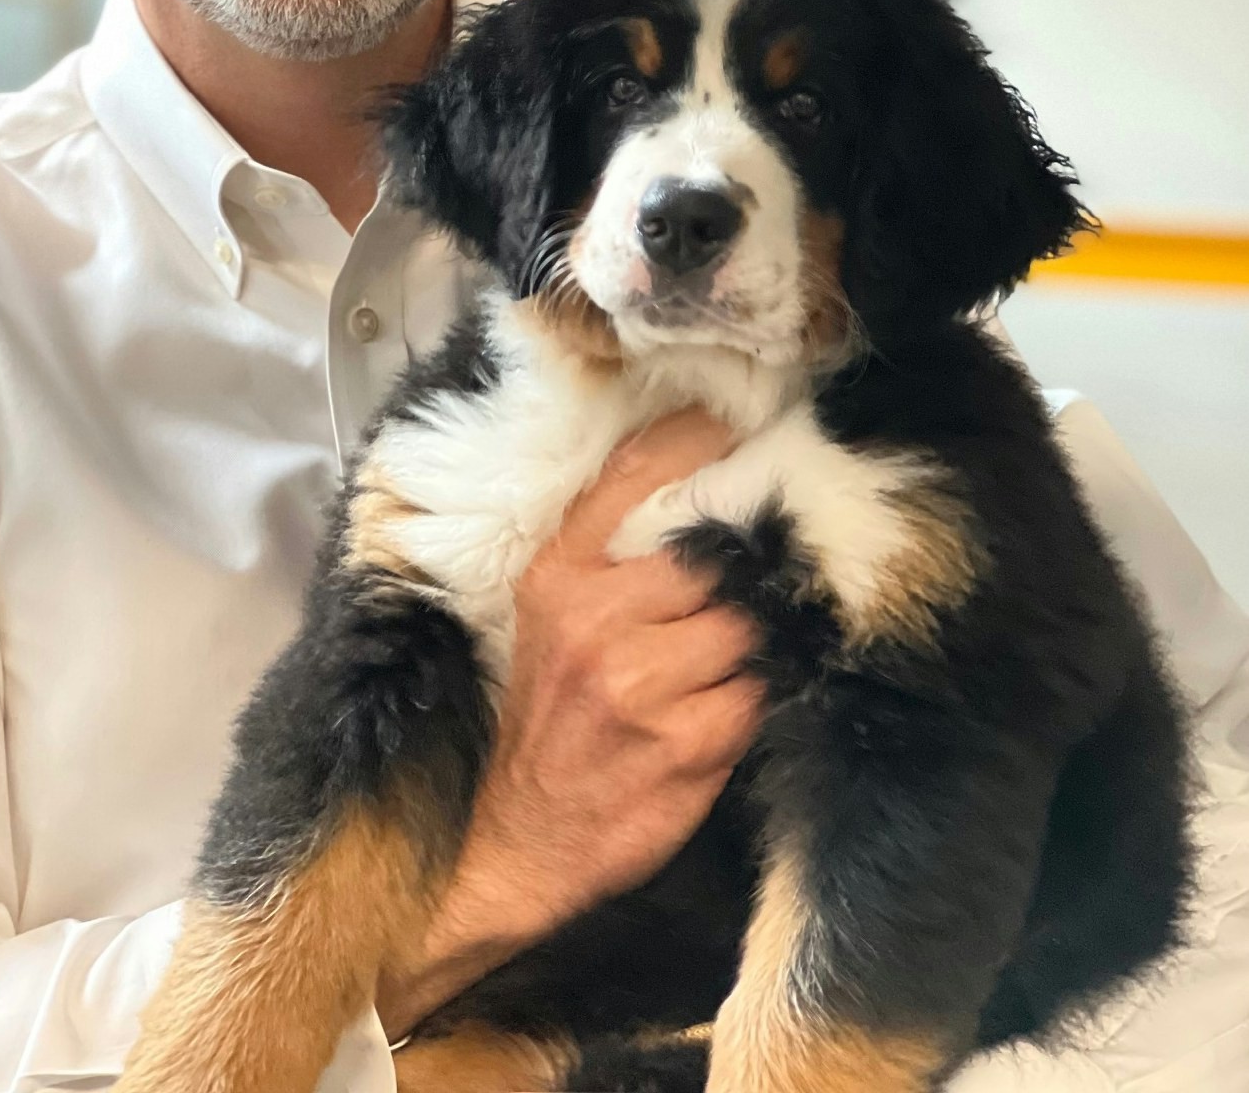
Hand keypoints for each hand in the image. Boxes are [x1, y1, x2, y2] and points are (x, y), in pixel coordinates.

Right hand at [376, 407, 764, 1037]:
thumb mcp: (548, 619)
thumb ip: (607, 562)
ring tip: (716, 667)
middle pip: (712, 561)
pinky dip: (745, 704)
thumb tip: (696, 499)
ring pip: (742, 629)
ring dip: (744, 648)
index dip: (689, 442)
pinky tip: (714, 716)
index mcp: (555, 577)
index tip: (727, 424)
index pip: (631, 479)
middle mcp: (595, 620)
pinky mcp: (684, 745)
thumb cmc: (541, 720)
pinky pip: (752, 697)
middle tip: (738, 588)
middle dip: (733, 578)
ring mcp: (640, 685)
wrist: (513, 842)